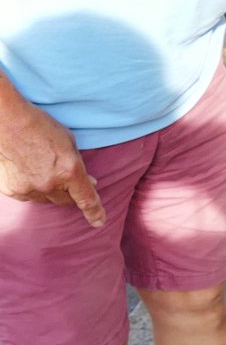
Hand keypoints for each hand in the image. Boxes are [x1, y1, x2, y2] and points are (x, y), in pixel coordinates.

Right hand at [0, 102, 104, 226]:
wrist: (7, 121)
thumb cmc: (41, 127)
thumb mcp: (69, 143)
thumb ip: (79, 165)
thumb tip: (89, 182)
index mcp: (69, 171)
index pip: (86, 199)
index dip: (95, 212)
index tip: (98, 222)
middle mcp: (50, 184)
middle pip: (66, 200)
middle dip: (69, 192)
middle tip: (66, 179)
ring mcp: (29, 189)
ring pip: (46, 199)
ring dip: (49, 190)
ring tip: (42, 169)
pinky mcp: (13, 190)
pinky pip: (28, 196)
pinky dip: (31, 188)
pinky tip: (27, 171)